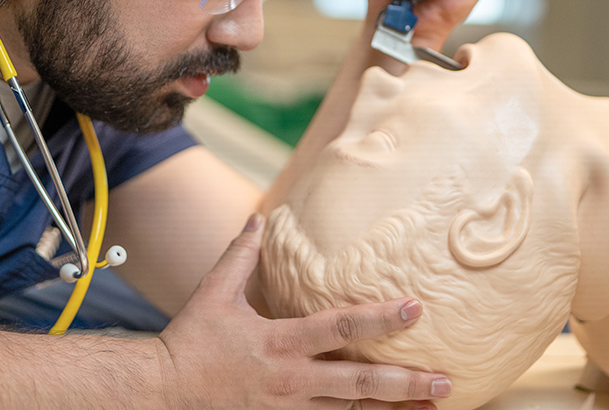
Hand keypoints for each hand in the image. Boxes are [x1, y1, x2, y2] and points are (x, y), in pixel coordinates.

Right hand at [157, 214, 451, 409]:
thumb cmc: (190, 341)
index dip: (378, 319)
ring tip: (433, 406)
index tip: (414, 308)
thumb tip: (257, 218)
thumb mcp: (213, 293)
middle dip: (406, 382)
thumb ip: (240, 255)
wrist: (162, 394)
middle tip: (446, 380)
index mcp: (278, 342)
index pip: (338, 329)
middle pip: (359, 384)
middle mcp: (291, 380)